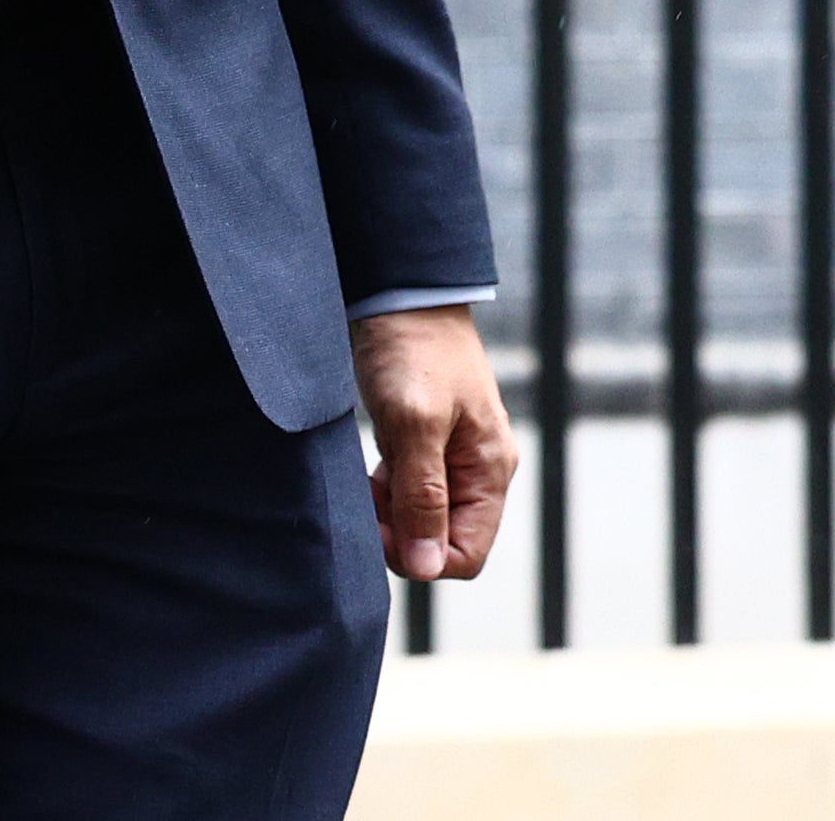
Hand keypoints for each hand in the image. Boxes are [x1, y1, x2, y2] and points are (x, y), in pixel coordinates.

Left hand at [351, 303, 517, 581]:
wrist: (398, 290)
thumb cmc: (412, 349)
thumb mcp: (415, 422)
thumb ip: (423, 496)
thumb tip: (427, 567)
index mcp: (490, 469)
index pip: (466, 553)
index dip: (421, 555)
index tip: (379, 529)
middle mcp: (478, 467)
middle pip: (442, 537)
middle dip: (401, 531)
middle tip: (367, 500)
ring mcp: (452, 453)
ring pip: (421, 513)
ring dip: (390, 509)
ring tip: (367, 478)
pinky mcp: (425, 438)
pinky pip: (409, 486)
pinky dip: (386, 486)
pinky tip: (370, 464)